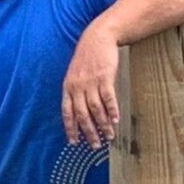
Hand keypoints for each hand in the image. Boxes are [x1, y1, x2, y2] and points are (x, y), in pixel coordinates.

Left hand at [62, 26, 121, 147]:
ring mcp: (91, 82)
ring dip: (102, 125)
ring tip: (108, 136)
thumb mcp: (75, 75)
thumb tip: (82, 112)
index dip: (70, 128)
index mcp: (68, 87)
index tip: (74, 143)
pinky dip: (112, 110)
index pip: (67, 113)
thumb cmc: (87, 58)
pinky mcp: (104, 77)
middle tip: (95, 145)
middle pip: (82, 114)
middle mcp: (77, 87)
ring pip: (95, 109)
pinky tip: (115, 120)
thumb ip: (76, 92)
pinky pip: (108, 98)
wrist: (97, 38)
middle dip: (88, 132)